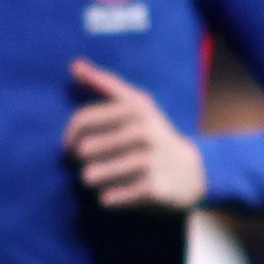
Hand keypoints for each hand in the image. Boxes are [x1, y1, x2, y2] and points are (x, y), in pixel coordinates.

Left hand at [65, 60, 205, 209]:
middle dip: (82, 161)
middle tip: (90, 164)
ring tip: (99, 179)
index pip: (82, 120)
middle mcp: (143, 132)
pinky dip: (108, 198)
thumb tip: (75, 65)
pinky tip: (114, 194)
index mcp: (135, 109)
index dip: (69, 136)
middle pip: (86, 150)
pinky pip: (110, 197)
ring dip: (93, 180)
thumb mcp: (137, 105)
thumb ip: (105, 84)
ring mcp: (150, 161)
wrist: (194, 172)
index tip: (71, 145)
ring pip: (94, 175)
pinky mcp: (154, 188)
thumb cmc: (153, 135)